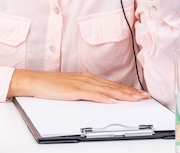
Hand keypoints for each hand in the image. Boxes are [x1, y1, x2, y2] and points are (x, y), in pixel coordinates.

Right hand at [8, 69, 148, 102]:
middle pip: (112, 86)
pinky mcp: (73, 90)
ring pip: (106, 90)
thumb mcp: (72, 88)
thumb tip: (100, 98)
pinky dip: (103, 97)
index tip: (139, 93)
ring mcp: (81, 84)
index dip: (127, 89)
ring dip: (122, 94)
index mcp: (87, 78)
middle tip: (144, 97)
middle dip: (130, 92)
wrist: (35, 81)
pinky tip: (112, 101)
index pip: (111, 85)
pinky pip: (91, 94)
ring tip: (135, 99)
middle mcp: (87, 79)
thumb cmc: (51, 85)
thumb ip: (86, 91)